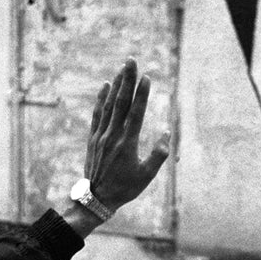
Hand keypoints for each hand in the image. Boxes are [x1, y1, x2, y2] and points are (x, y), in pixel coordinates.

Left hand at [84, 58, 169, 212]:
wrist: (96, 199)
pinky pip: (97, 114)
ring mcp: (101, 135)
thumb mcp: (146, 176)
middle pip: (121, 102)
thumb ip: (158, 155)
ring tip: (122, 68)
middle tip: (132, 60)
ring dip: (117, 85)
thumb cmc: (125, 189)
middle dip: (128, 80)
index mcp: (127, 143)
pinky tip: (106, 86)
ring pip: (109, 105)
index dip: (142, 94)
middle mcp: (113, 135)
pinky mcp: (93, 138)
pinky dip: (102, 98)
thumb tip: (166, 133)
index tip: (147, 77)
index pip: (135, 113)